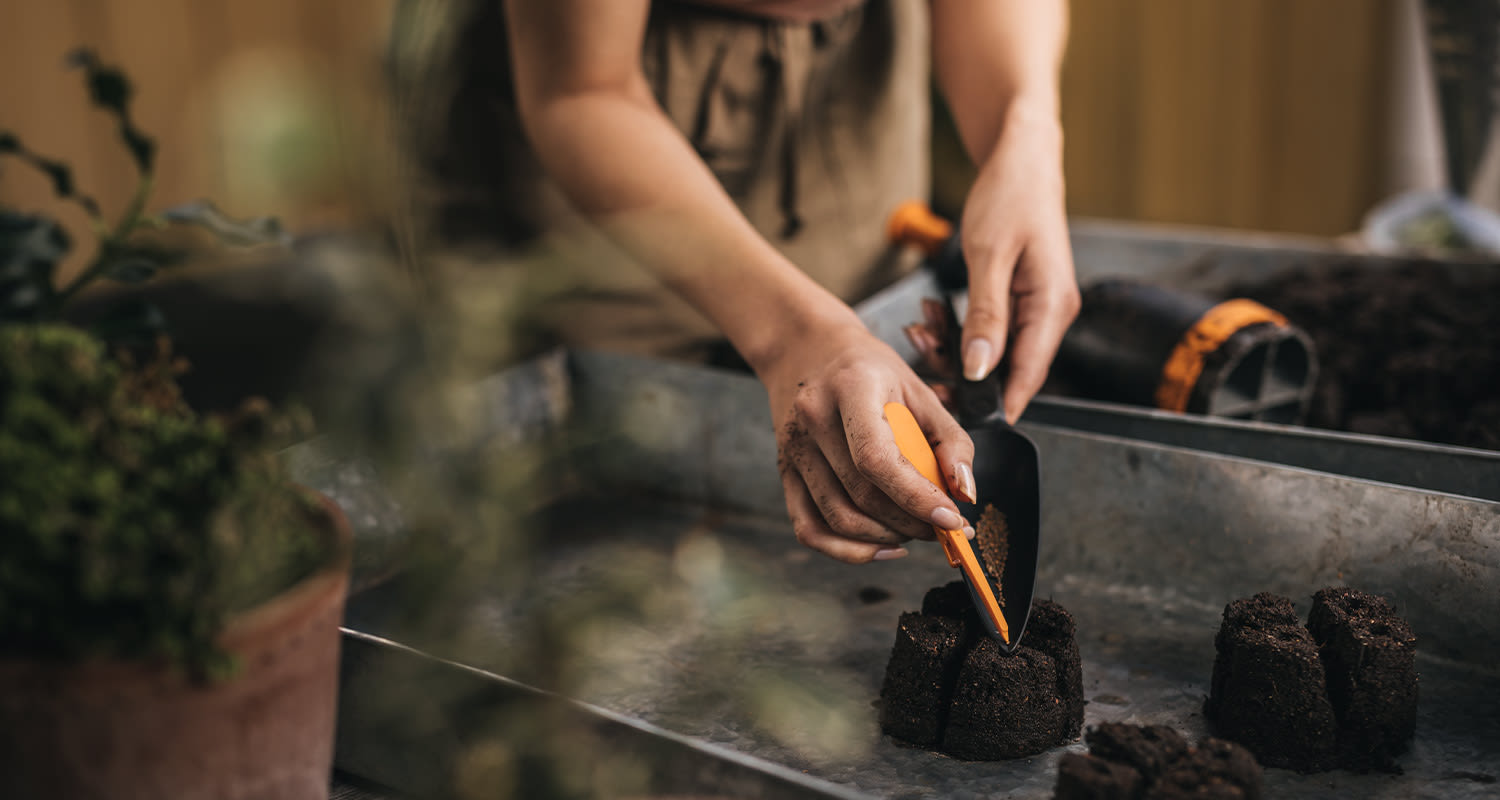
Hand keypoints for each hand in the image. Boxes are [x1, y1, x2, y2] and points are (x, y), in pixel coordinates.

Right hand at [758, 316, 976, 563]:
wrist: (807, 349)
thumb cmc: (870, 370)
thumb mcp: (919, 390)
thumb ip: (951, 441)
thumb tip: (965, 493)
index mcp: (851, 388)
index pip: (877, 458)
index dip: (916, 497)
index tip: (951, 518)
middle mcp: (813, 419)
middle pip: (861, 495)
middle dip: (910, 523)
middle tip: (944, 528)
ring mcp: (793, 449)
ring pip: (837, 519)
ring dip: (884, 538)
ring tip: (915, 532)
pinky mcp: (784, 473)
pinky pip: (809, 528)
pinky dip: (847, 550)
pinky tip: (880, 546)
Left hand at [949, 110, 1080, 422]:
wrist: (1021, 158)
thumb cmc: (1010, 196)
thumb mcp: (989, 256)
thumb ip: (985, 317)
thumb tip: (979, 369)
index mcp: (1051, 307)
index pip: (1028, 376)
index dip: (995, 405)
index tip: (958, 421)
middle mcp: (1050, 313)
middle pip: (1008, 368)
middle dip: (960, 369)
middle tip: (920, 354)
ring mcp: (1037, 308)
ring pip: (993, 351)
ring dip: (953, 345)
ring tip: (920, 327)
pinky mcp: (1021, 300)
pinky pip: (990, 330)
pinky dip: (960, 326)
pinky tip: (933, 314)